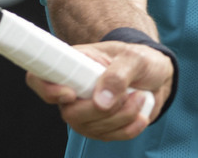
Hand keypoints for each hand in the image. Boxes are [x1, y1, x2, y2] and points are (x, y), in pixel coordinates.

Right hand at [25, 40, 173, 141]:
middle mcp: (72, 89)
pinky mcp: (100, 127)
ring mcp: (84, 112)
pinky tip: (141, 115)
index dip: (47, 90)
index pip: (40, 78)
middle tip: (127, 95)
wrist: (158, 76)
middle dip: (101, 111)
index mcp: (72, 64)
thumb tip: (100, 102)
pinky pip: (109, 137)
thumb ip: (117, 75)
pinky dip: (128, 129)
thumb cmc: (141, 60)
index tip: (71, 94)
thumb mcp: (134, 59)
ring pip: (91, 128)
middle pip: (69, 113)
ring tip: (140, 97)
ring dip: (121, 118)